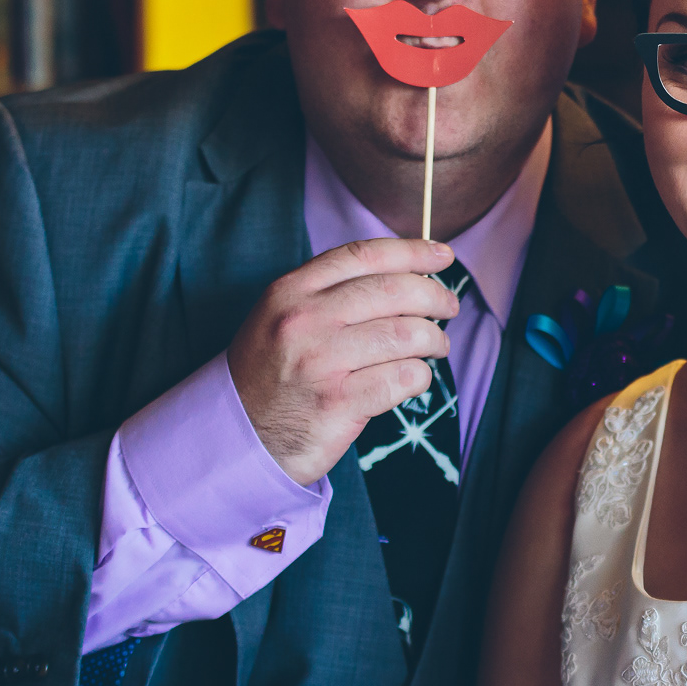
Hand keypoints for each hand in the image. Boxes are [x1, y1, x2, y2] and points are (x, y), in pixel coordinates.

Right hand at [227, 238, 459, 485]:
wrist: (238, 435)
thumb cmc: (273, 371)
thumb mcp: (284, 315)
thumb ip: (334, 291)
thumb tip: (410, 274)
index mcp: (292, 290)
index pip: (364, 255)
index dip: (412, 251)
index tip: (443, 255)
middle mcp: (304, 320)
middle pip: (393, 291)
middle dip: (434, 296)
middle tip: (448, 308)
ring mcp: (320, 362)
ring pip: (406, 333)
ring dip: (434, 339)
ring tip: (436, 346)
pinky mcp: (337, 404)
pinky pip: (403, 378)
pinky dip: (420, 376)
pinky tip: (415, 379)